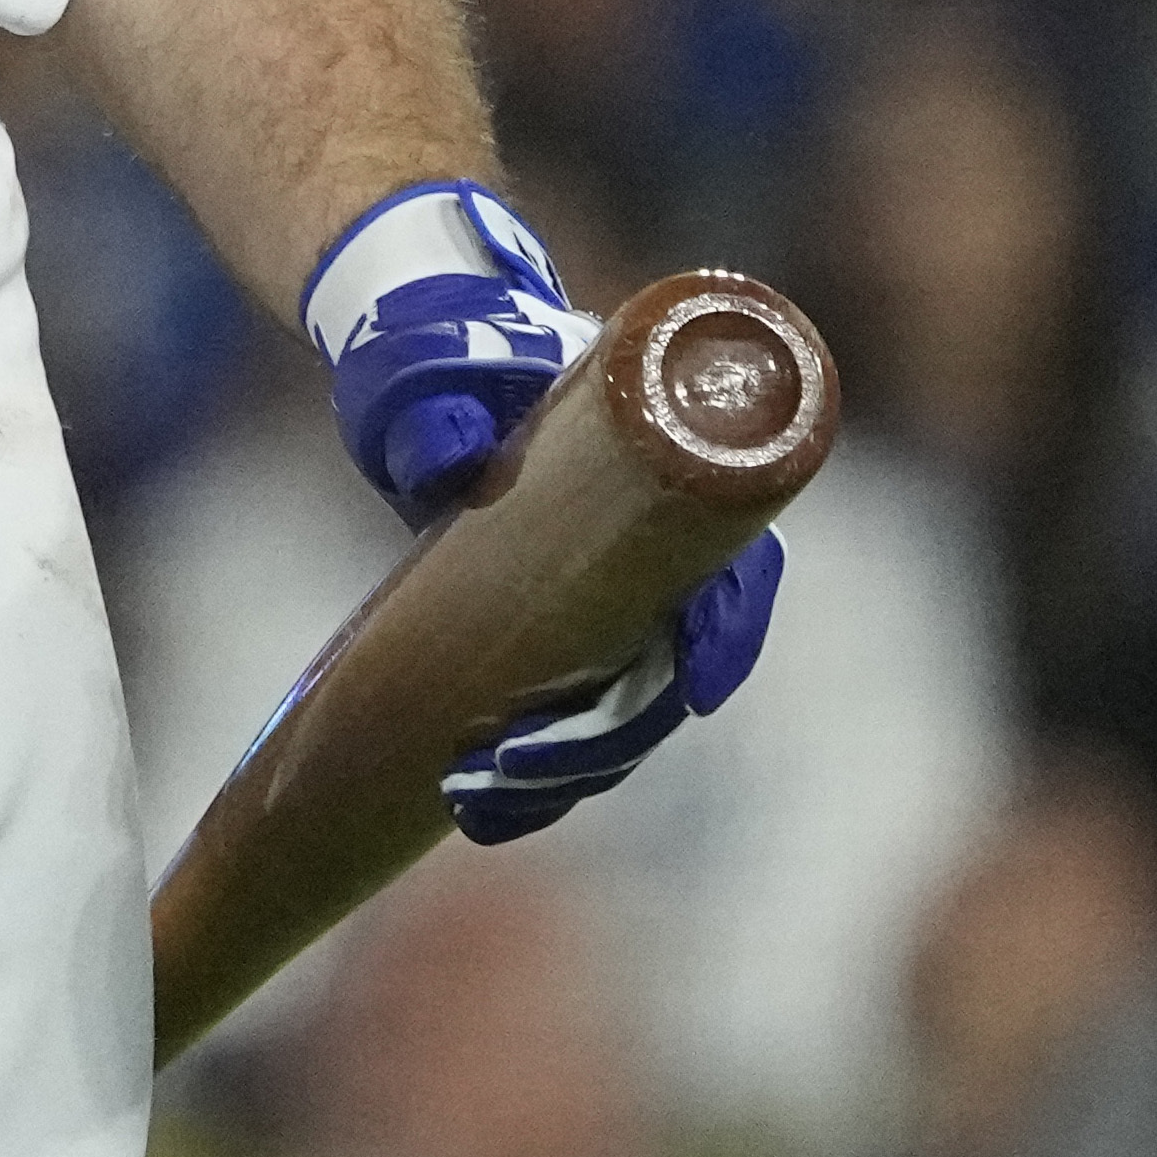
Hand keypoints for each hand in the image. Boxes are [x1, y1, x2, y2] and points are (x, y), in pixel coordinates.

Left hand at [295, 181, 781, 839]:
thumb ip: (440, 401)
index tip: (696, 686)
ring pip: (620, 712)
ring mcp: (606, 601)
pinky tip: (475, 807)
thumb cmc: (454, 349)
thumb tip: (445, 460)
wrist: (425, 360)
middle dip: (605, 736)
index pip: (731, 569)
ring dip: (562, 774)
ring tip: (473, 800)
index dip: (725, 634)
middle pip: (667, 670)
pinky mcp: (553, 635)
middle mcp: (655, 552)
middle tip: (511, 766)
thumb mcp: (443, 363)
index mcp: (668, 471)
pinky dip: (534, 774)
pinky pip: (567, 720)